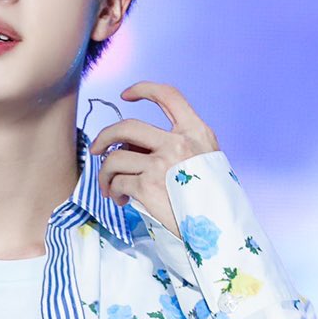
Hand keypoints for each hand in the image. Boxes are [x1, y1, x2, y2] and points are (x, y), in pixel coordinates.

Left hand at [88, 81, 219, 239]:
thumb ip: (176, 146)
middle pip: (127, 126)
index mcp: (196, 132)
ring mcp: (161, 164)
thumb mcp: (205, 160)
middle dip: (105, 136)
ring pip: (115, 158)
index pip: (169, 95)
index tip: (127, 94)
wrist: (220, 230)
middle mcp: (178, 143)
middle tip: (97, 148)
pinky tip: (121, 199)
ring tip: (110, 186)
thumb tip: (134, 145)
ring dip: (106, 174)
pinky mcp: (147, 186)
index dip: (144, 89)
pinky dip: (113, 191)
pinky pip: (117, 182)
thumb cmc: (211, 199)